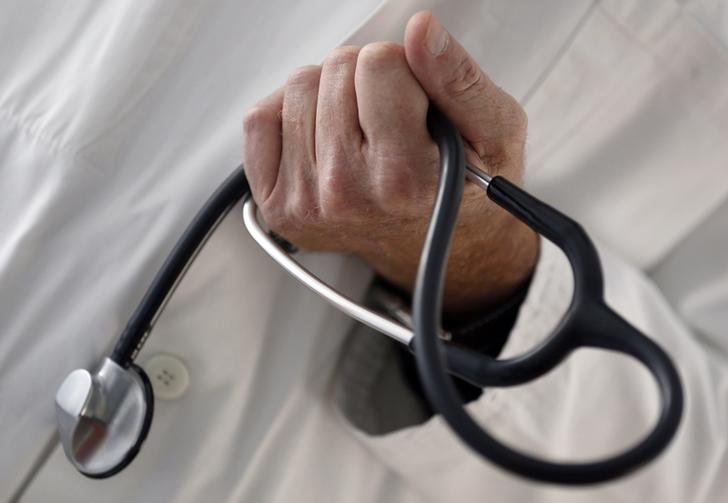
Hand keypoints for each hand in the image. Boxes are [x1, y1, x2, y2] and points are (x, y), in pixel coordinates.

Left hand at [242, 11, 537, 312]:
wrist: (442, 248)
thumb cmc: (464, 191)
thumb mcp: (494, 132)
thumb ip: (459, 78)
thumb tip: (421, 31)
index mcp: (403, 178)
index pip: (379, 62)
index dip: (403, 71)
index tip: (415, 103)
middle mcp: (347, 195)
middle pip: (336, 69)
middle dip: (366, 81)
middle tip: (390, 121)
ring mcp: (306, 203)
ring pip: (299, 86)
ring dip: (331, 97)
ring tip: (362, 133)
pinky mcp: (278, 206)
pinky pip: (261, 120)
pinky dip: (291, 117)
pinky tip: (326, 140)